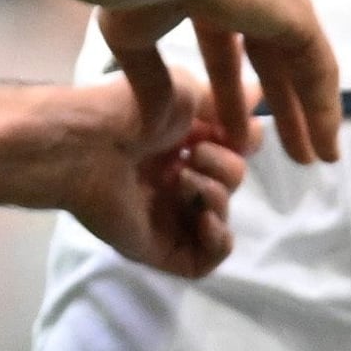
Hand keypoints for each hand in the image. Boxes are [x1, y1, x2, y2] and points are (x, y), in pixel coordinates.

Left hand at [32, 76, 247, 278]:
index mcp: (180, 141)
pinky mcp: (159, 247)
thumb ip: (227, 102)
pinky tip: (205, 219)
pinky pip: (205, 259)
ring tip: (183, 181)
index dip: (242, 143)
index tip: (232, 132)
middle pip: (232, 184)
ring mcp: (167, 215)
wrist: (91, 144)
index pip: (233, 151)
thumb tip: (259, 93)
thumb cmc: (135, 109)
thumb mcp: (188, 91)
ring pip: (221, 220)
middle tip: (194, 155)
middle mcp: (175, 178)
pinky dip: (218, 242)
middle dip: (226, 168)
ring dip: (218, 198)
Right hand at [107, 0, 342, 168]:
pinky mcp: (297, 18)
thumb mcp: (134, 42)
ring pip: (302, 71)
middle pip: (274, 69)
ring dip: (311, 116)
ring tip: (318, 159)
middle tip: (293, 154)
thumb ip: (150, 80)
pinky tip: (326, 142)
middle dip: (283, 112)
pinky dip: (323, 108)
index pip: (227, 58)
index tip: (233, 136)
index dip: (230, 99)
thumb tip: (156, 119)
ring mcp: (278, 7)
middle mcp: (250, 2)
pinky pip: (319, 70)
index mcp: (208, 1)